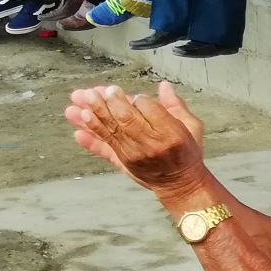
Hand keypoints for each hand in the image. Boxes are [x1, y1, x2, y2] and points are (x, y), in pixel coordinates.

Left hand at [61, 80, 206, 191]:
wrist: (180, 184)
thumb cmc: (186, 153)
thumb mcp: (192, 126)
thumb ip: (175, 105)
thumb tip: (164, 86)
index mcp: (171, 132)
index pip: (150, 108)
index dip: (138, 99)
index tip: (133, 95)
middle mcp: (151, 143)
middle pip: (127, 119)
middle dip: (111, 102)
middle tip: (99, 90)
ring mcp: (134, 154)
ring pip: (111, 130)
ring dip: (94, 114)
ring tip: (81, 100)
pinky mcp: (123, 161)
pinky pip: (104, 148)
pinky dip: (90, 139)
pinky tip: (78, 130)